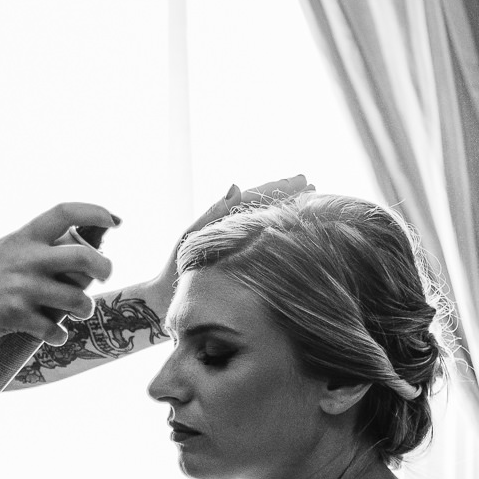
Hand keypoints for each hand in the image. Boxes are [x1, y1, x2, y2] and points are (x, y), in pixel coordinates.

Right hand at [0, 202, 116, 348]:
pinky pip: (53, 329)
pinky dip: (58, 336)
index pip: (65, 211)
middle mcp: (25, 258)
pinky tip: (54, 337)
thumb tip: (70, 259)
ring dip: (85, 308)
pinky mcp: (15, 316)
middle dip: (104, 267)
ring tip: (80, 313)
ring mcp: (21, 287)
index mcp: (21, 237)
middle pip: (84, 256)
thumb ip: (31, 253)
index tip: (115, 220)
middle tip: (105, 275)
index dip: (96, 212)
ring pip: (76, 298)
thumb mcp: (0, 254)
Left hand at [157, 175, 311, 287]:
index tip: (302, 180)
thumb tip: (236, 186)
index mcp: (223, 219)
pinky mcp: (240, 261)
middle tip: (312, 185)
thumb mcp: (194, 237)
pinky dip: (279, 232)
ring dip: (287, 211)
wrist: (166, 298)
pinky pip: (264, 241)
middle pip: (265, 205)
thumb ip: (214, 213)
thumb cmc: (177, 268)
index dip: (278, 188)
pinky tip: (296, 231)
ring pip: (267, 222)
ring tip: (311, 202)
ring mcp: (237, 244)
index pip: (256, 197)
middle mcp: (233, 228)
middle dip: (288, 195)